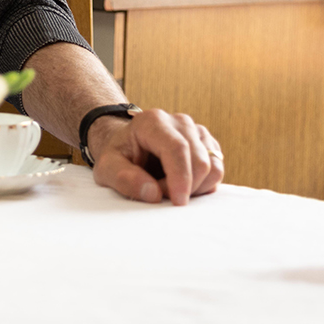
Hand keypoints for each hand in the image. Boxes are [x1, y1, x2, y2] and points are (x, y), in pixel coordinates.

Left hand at [88, 109, 223, 204]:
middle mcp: (179, 121)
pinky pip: (217, 171)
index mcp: (153, 121)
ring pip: (213, 167)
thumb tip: (153, 194)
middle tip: (160, 195)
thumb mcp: (106, 168)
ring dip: (195, 188)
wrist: (128, 148)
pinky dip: (202, 186)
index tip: (177, 202)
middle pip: (199, 160)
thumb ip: (123, 178)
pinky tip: (181, 186)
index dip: (180, 177)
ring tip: (167, 188)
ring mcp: (197, 132)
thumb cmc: (118, 157)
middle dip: (184, 187)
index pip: (177, 148)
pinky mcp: (207, 145)